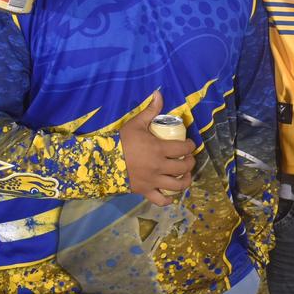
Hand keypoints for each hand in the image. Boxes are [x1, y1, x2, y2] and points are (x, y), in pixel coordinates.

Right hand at [119, 91, 195, 205]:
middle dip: (190, 162)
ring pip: (177, 185)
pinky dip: (168, 199)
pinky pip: (161, 200)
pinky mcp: (145, 191)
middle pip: (184, 167)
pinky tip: (170, 195)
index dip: (191, 146)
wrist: (101, 161)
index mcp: (159, 149)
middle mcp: (159, 166)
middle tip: (188, 159)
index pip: (184, 148)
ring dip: (185, 181)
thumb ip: (150, 110)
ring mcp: (153, 180)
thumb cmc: (121, 141)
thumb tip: (158, 93)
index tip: (190, 144)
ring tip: (185, 176)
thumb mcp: (136, 123)